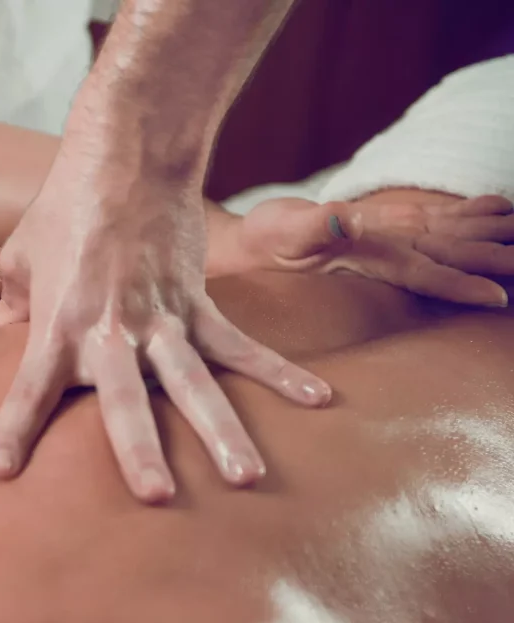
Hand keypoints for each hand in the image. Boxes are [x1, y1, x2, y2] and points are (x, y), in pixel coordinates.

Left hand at [0, 145, 331, 503]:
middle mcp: (112, 331)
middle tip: (156, 496)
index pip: (30, 387)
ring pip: (195, 384)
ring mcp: (161, 320)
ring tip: (246, 477)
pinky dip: (277, 372)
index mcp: (59, 324)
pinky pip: (240, 346)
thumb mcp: (20, 256)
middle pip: (125, 400)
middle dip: (139, 449)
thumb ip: (8, 303)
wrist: (125, 158)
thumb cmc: (63, 209)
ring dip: (221, 431)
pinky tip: (316, 399)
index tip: (0, 471)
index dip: (14, 429)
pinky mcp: (198, 304)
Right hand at [238, 195, 513, 305]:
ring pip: (454, 236)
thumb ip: (315, 226)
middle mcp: (389, 251)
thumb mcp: (283, 231)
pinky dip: (469, 211)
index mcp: (369, 258)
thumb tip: (347, 218)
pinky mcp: (386, 224)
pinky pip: (436, 218)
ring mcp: (391, 239)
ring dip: (493, 234)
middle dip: (497, 257)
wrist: (252, 246)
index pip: (425, 273)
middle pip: (454, 255)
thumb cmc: (263, 241)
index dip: (461, 284)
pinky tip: (495, 206)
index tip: (498, 297)